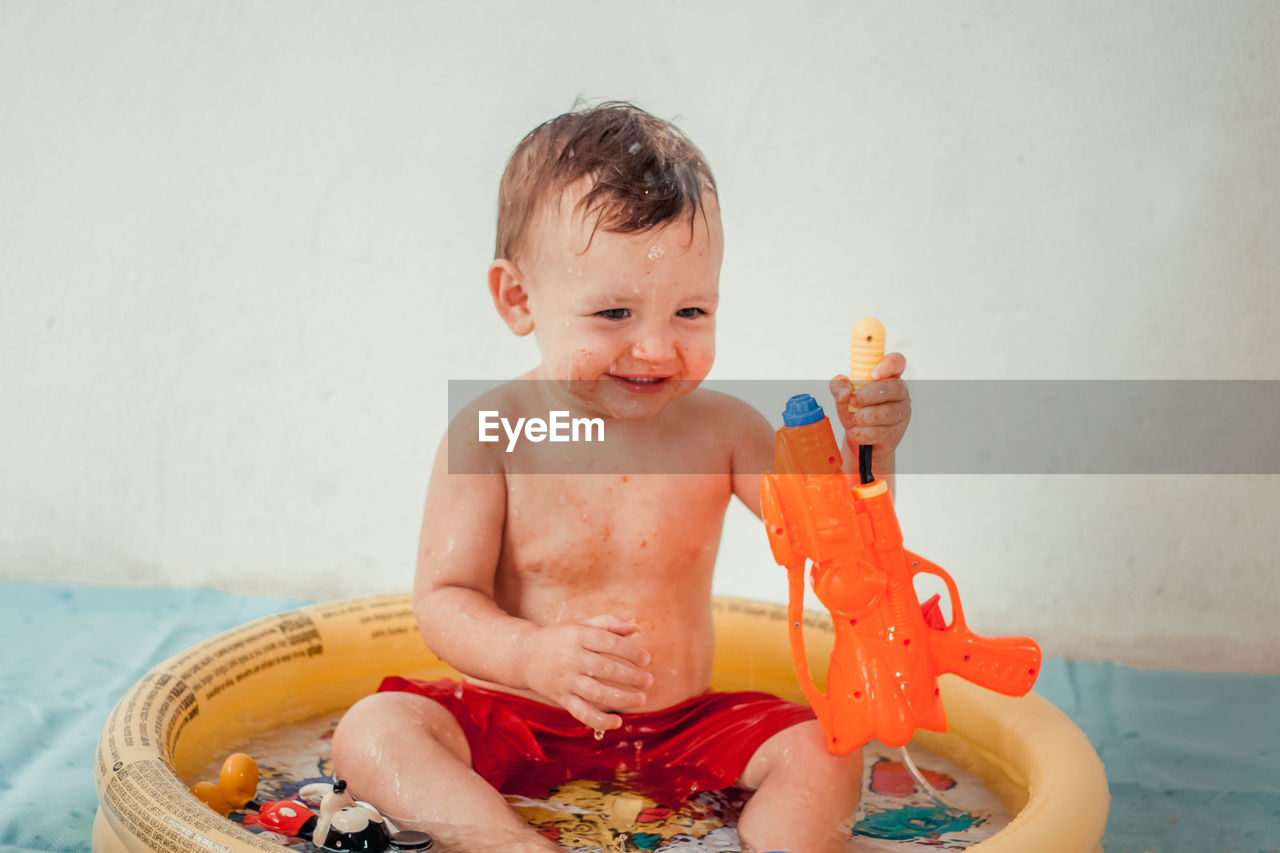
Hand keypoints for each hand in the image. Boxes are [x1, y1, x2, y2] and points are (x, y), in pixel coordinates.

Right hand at [522, 615, 652, 730]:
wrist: (524, 656)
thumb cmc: (560, 639)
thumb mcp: (580, 625)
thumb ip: (608, 623)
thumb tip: (635, 627)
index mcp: (578, 636)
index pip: (608, 642)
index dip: (629, 651)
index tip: (646, 659)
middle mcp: (571, 658)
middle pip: (604, 668)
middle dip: (630, 676)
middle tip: (649, 681)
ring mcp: (566, 680)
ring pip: (596, 692)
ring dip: (621, 698)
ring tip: (641, 698)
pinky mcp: (561, 698)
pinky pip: (581, 712)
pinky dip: (599, 720)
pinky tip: (617, 722)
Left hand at [829, 353, 910, 461]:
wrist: (858, 439)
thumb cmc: (855, 411)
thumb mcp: (843, 395)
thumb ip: (838, 386)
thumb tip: (845, 392)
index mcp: (888, 377)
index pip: (897, 361)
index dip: (888, 365)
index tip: (872, 374)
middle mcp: (899, 393)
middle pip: (893, 388)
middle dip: (867, 395)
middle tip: (853, 400)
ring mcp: (901, 413)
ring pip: (884, 413)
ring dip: (862, 417)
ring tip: (855, 419)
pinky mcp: (896, 433)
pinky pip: (877, 432)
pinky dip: (860, 433)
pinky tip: (857, 431)